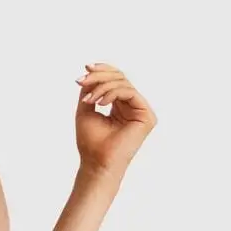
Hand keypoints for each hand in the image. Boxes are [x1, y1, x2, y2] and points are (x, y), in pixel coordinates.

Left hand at [75, 62, 157, 176]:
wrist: (96, 163)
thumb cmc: (91, 142)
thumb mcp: (86, 109)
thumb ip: (90, 90)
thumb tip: (90, 70)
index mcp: (120, 106)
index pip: (115, 80)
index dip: (103, 70)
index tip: (85, 68)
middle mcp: (132, 107)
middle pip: (120, 78)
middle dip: (99, 76)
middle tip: (83, 81)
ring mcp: (141, 111)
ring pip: (124, 84)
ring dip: (102, 87)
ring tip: (89, 99)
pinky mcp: (147, 116)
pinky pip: (130, 93)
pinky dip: (113, 93)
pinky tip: (100, 103)